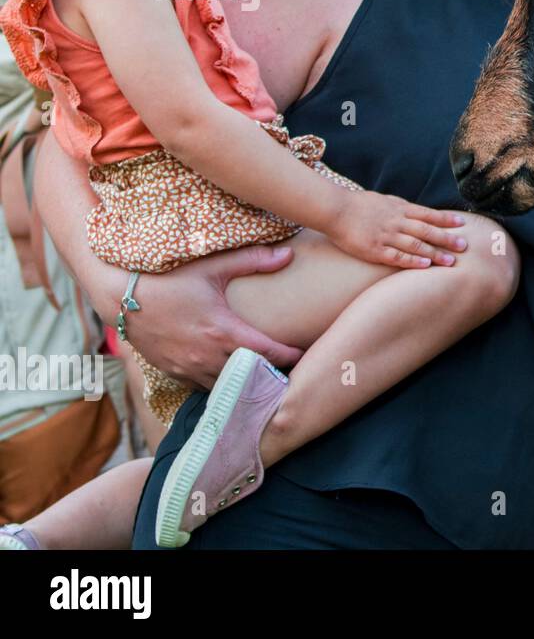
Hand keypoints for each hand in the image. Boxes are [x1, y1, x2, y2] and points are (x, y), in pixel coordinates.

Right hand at [108, 245, 301, 389]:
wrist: (120, 296)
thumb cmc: (169, 278)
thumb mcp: (212, 267)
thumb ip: (253, 260)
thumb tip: (289, 254)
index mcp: (222, 332)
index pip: (268, 354)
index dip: (290, 356)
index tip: (305, 354)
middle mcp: (206, 357)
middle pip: (251, 377)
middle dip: (272, 374)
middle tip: (291, 369)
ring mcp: (188, 369)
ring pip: (227, 387)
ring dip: (245, 383)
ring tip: (264, 376)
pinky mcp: (173, 373)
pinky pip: (204, 387)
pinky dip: (221, 384)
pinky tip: (231, 376)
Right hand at [331, 190, 467, 267]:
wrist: (335, 209)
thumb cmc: (358, 205)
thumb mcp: (384, 201)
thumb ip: (401, 207)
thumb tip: (417, 212)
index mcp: (399, 209)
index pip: (428, 213)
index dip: (446, 219)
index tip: (463, 223)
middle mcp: (396, 222)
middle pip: (427, 230)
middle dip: (447, 238)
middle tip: (465, 246)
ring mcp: (386, 236)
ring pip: (415, 245)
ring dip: (435, 253)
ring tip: (451, 261)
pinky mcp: (374, 249)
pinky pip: (397, 256)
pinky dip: (412, 261)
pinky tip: (425, 266)